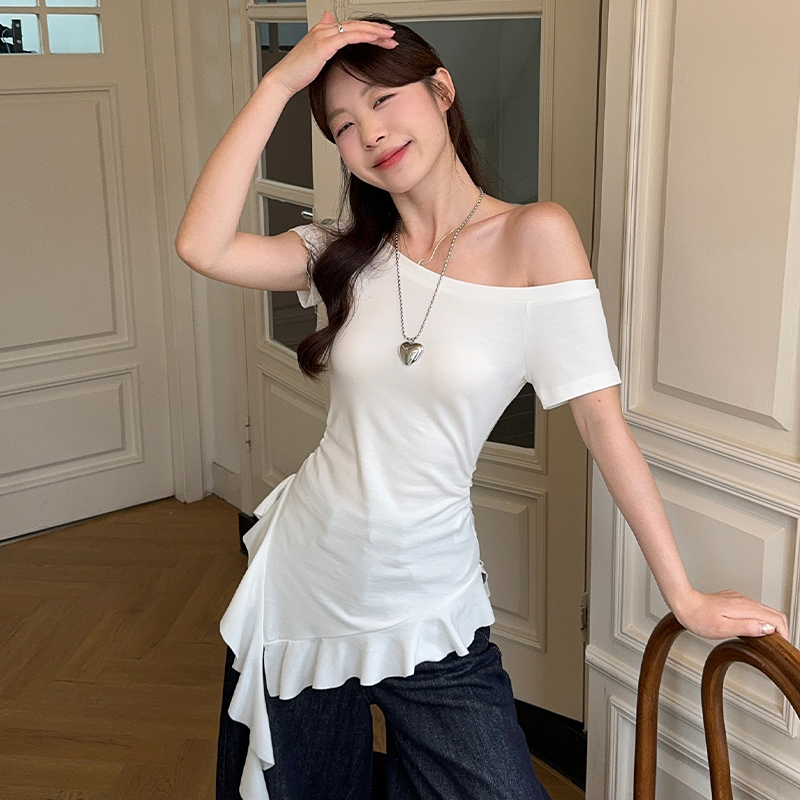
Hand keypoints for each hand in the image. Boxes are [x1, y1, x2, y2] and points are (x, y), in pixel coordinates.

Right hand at [267, 10, 397, 97]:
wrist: (284, 79)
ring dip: (374, 32)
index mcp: (323, 31)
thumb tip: (330, 22)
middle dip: (376, 29)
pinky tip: (375, 38)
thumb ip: (325, 40)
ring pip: (355, 28)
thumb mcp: (315, 55)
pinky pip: (348, 37)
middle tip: (392, 34)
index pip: (351, 27)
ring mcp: (324, 35)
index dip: (368, 30)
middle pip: (356, 25)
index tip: (383, 36)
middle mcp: (324, 29)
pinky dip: (363, 36)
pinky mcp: (324, 44)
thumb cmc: (298, 72)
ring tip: (389, 37)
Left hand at [670, 587, 789, 640]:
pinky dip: (759, 618)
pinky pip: (753, 608)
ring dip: (769, 624)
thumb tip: (768, 628)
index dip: (783, 632)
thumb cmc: (699, 618)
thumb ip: (747, 627)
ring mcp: (739, 598)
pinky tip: (751, 627)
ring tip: (765, 639)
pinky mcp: (734, 599)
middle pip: (774, 613)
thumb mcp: (723, 628)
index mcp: (744, 608)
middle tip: (776, 643)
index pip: (775, 618)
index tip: (781, 644)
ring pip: (764, 610)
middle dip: (780, 629)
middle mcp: (744, 600)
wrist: (684, 604)